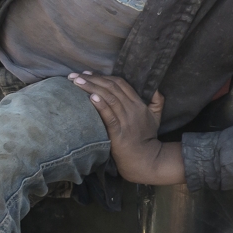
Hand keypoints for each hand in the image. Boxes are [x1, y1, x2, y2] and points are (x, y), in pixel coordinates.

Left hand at [68, 73, 184, 184]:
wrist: (146, 158)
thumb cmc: (147, 138)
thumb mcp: (156, 117)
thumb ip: (157, 102)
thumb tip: (155, 89)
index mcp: (139, 104)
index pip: (121, 84)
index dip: (104, 76)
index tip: (89, 73)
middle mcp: (132, 109)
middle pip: (112, 88)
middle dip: (93, 79)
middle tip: (75, 75)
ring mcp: (126, 120)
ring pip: (109, 99)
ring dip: (91, 87)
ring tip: (76, 81)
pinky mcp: (119, 133)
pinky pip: (109, 116)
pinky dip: (100, 105)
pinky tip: (90, 97)